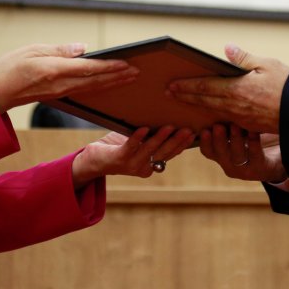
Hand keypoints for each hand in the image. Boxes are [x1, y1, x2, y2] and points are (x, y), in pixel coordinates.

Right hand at [0, 43, 139, 112]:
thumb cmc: (9, 68)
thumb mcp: (32, 50)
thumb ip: (59, 50)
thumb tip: (82, 49)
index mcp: (55, 71)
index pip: (89, 69)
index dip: (109, 67)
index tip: (126, 63)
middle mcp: (61, 84)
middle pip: (96, 80)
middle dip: (118, 76)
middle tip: (137, 71)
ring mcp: (61, 92)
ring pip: (93, 87)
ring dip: (113, 82)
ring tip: (130, 77)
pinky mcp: (60, 95)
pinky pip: (85, 91)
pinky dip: (101, 86)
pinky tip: (109, 83)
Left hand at [71, 126, 195, 186]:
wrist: (94, 160)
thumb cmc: (119, 148)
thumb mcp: (140, 143)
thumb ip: (152, 138)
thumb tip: (170, 120)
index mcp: (151, 165)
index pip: (170, 154)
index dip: (182, 144)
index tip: (194, 133)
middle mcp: (144, 168)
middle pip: (164, 153)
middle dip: (177, 141)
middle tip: (188, 130)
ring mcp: (131, 164)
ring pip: (150, 150)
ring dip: (160, 138)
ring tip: (170, 127)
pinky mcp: (119, 158)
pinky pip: (130, 147)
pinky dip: (137, 138)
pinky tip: (143, 128)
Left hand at [167, 44, 288, 133]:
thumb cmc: (288, 86)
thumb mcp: (267, 65)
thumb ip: (244, 58)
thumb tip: (226, 48)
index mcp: (238, 89)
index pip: (206, 86)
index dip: (187, 86)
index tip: (173, 84)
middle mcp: (236, 106)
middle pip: (204, 101)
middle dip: (185, 97)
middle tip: (169, 93)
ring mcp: (240, 118)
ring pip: (212, 111)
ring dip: (196, 106)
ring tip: (183, 101)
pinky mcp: (247, 125)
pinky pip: (224, 118)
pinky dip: (211, 114)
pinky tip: (206, 112)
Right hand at [199, 124, 286, 183]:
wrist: (281, 158)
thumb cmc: (256, 140)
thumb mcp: (239, 131)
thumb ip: (228, 122)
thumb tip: (215, 101)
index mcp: (222, 155)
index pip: (207, 151)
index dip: (203, 141)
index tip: (202, 129)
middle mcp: (230, 164)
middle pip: (219, 154)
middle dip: (218, 140)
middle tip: (218, 126)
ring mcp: (245, 170)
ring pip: (236, 156)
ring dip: (235, 140)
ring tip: (235, 125)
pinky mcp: (262, 169)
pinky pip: (256, 156)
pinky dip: (254, 142)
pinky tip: (254, 130)